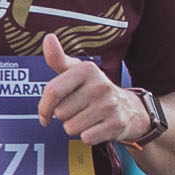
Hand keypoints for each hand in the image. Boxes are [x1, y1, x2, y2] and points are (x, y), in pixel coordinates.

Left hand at [36, 32, 141, 146]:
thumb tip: (48, 37)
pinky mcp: (117, 124)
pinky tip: (97, 127)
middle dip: (64, 116)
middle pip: (60, 113)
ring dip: (75, 127)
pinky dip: (88, 136)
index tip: (45, 115)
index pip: (52, 91)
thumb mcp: (76, 72)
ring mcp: (110, 105)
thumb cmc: (93, 89)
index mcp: (87, 70)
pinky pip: (85, 138)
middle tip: (79, 110)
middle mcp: (100, 85)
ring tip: (88, 117)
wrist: (131, 109)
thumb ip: (58, 59)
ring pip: (71, 127)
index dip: (43, 107)